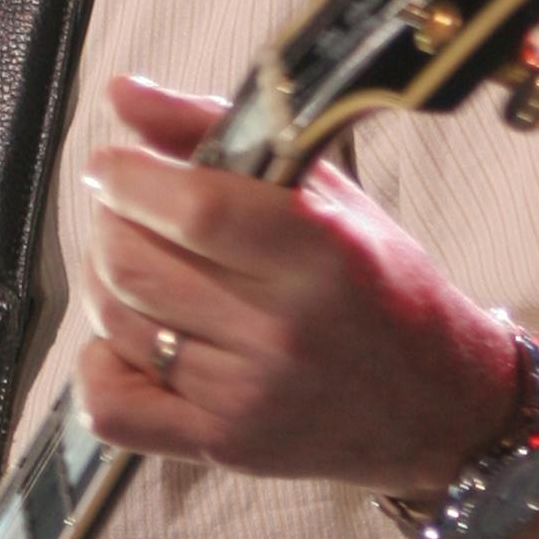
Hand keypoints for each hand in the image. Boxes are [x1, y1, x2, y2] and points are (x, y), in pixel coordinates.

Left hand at [75, 75, 515, 497]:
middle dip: (110, 219)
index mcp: (318, 252)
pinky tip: (134, 336)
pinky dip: (99, 362)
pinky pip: (112, 406)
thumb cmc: (380, 285)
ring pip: (116, 322)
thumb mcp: (324, 189)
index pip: (192, 208)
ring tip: (142, 262)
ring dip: (105, 278)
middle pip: (134, 262)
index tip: (116, 163)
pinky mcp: (224, 446)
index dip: (129, 176)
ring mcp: (249, 396)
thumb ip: (214, 130)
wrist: (439, 405)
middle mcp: (282, 330)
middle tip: (127, 208)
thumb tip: (121, 91)